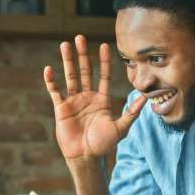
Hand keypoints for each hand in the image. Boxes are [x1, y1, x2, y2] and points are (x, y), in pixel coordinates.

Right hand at [44, 35, 145, 159]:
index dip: (103, 61)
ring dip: (67, 61)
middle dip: (82, 55)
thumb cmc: (103, 144)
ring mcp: (74, 101)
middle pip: (84, 71)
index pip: (103, 75)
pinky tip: (49, 69)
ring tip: (64, 45)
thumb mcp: (120, 128)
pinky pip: (55, 92)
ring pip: (70, 76)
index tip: (105, 46)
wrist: (86, 157)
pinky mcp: (61, 108)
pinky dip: (51, 81)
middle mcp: (87, 97)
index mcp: (101, 99)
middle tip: (80, 37)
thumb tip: (145, 99)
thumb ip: (131, 113)